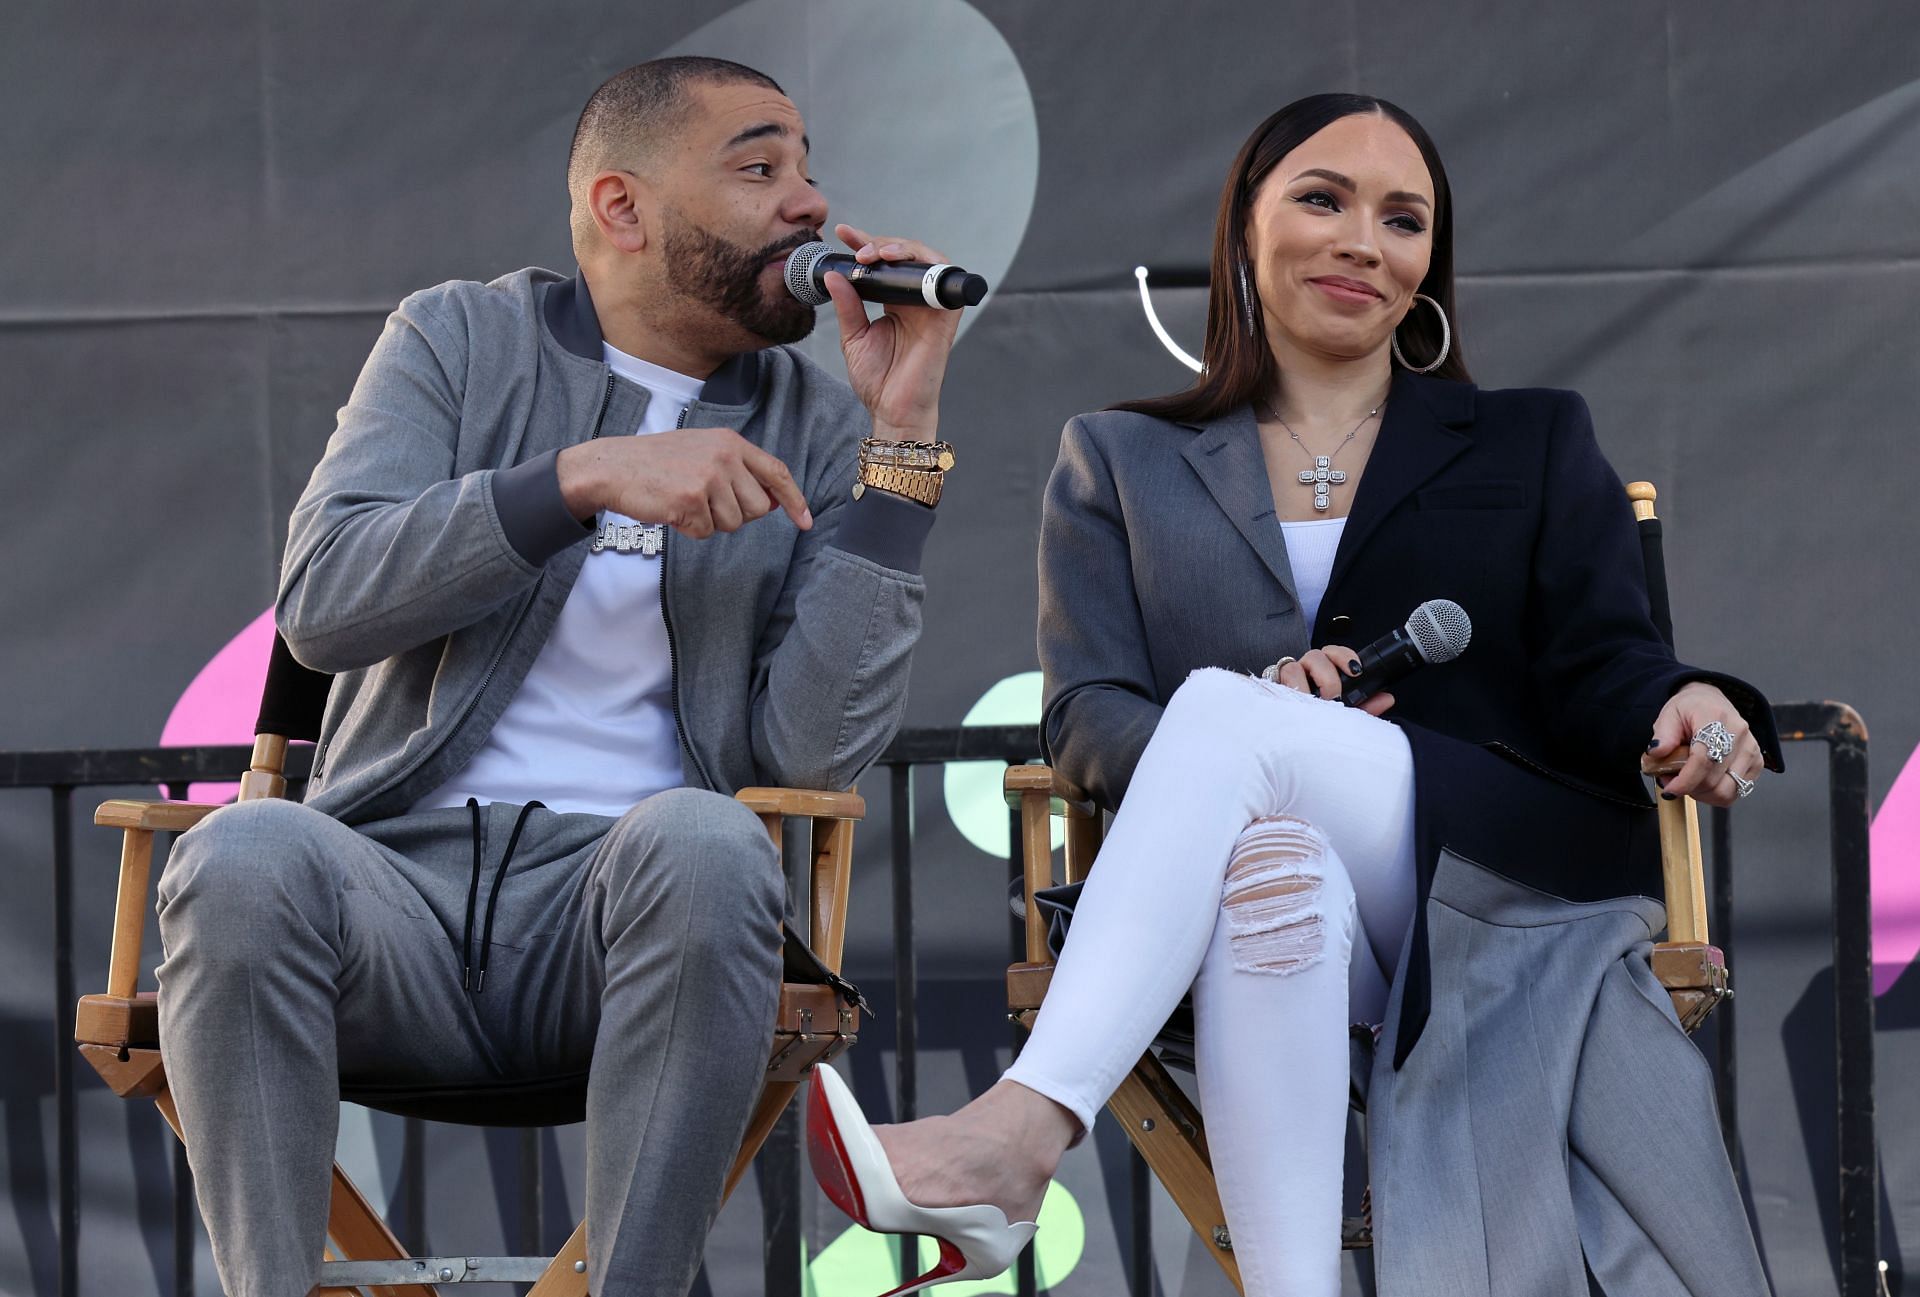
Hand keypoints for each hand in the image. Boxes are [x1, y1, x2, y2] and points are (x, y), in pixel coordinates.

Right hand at [556, 428, 811, 539]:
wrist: (613, 467)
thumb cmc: (658, 463)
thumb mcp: (703, 452)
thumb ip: (738, 471)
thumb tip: (773, 503)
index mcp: (730, 442)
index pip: (776, 472)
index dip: (795, 500)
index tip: (806, 522)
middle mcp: (724, 456)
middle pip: (757, 508)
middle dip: (736, 515)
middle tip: (706, 502)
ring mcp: (708, 478)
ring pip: (733, 524)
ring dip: (711, 523)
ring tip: (686, 502)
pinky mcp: (690, 500)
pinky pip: (706, 532)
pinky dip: (690, 529)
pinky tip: (673, 510)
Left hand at [823, 221, 963, 441]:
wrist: (892, 409)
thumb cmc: (878, 380)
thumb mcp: (853, 336)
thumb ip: (847, 304)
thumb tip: (833, 273)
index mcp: (895, 302)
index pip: (883, 264)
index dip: (866, 243)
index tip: (843, 234)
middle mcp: (915, 300)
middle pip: (905, 255)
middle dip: (881, 243)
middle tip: (858, 249)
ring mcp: (931, 306)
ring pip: (926, 260)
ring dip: (902, 248)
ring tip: (876, 253)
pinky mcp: (945, 316)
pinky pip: (944, 280)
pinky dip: (924, 264)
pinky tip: (898, 261)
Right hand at [1269, 645, 1395, 716]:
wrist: (1289, 737)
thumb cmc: (1319, 719)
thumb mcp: (1345, 713)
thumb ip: (1365, 705)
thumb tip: (1387, 698)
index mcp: (1324, 671)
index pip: (1334, 652)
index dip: (1345, 656)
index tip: (1356, 670)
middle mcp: (1305, 670)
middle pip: (1315, 655)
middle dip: (1327, 673)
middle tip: (1334, 695)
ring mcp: (1286, 679)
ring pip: (1293, 667)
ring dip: (1305, 684)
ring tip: (1313, 702)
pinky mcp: (1273, 689)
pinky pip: (1276, 681)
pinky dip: (1288, 690)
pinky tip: (1295, 705)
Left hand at [1645, 682, 1763, 807]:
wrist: (1712, 702)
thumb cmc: (1691, 709)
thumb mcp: (1669, 714)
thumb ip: (1662, 734)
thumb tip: (1656, 752)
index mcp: (1716, 719)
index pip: (1703, 760)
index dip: (1685, 781)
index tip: (1669, 790)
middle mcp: (1739, 734)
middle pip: (1714, 780)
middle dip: (1689, 788)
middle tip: (1672, 781)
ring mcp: (1751, 749)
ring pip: (1727, 791)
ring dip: (1703, 794)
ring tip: (1688, 782)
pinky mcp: (1757, 762)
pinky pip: (1738, 791)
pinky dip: (1717, 794)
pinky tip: (1704, 782)